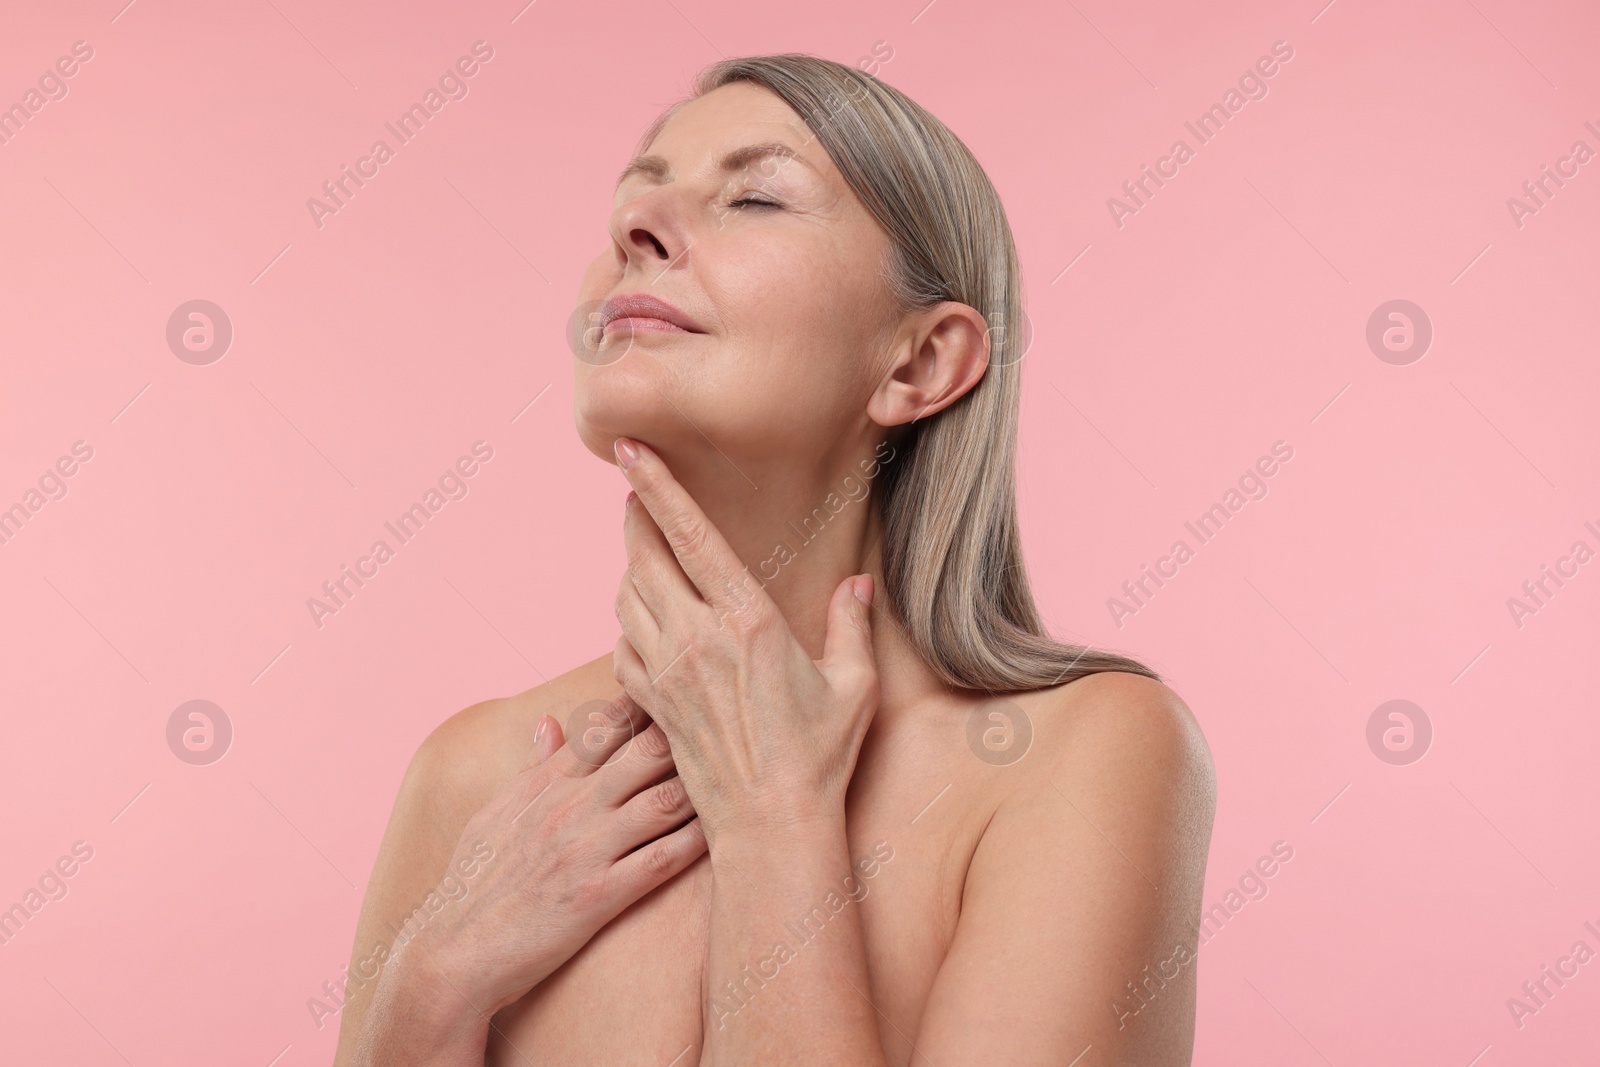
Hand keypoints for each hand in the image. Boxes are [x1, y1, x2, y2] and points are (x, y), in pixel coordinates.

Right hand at [377, 697, 706, 1021]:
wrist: (451, 953)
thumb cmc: (473, 884)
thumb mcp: (494, 813)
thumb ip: (531, 766)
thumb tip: (549, 720)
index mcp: (547, 783)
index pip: (607, 724)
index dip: (651, 701)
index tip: (687, 685)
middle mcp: (571, 806)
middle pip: (647, 750)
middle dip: (693, 733)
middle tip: (735, 721)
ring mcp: (587, 849)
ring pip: (664, 799)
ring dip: (706, 785)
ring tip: (747, 771)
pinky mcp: (599, 895)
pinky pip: (662, 859)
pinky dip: (698, 841)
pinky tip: (728, 829)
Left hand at [609, 435, 880, 842]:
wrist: (770, 827)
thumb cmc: (819, 756)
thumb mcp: (853, 684)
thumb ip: (852, 624)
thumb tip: (858, 585)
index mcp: (747, 620)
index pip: (691, 535)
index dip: (657, 485)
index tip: (630, 449)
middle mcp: (697, 639)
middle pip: (643, 556)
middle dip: (635, 518)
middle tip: (637, 495)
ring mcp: (667, 673)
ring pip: (625, 598)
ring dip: (632, 570)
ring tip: (649, 558)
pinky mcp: (652, 704)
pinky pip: (621, 646)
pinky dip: (627, 626)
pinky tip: (647, 626)